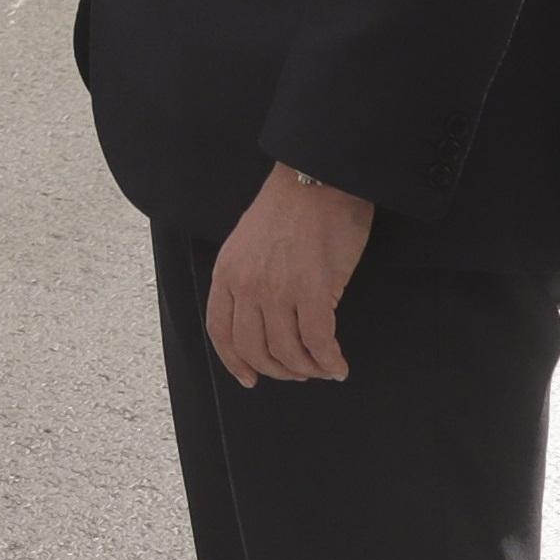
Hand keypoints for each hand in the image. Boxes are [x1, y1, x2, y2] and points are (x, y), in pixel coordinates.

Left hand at [203, 165, 375, 386]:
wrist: (317, 181)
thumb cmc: (289, 210)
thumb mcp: (247, 244)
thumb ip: (246, 278)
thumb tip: (260, 317)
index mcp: (225, 273)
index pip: (221, 332)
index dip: (234, 362)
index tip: (249, 379)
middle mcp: (246, 285)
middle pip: (254, 348)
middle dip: (278, 370)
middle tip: (300, 373)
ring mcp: (277, 289)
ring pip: (287, 351)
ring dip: (307, 368)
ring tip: (323, 369)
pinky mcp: (312, 290)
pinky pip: (318, 342)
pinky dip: (330, 361)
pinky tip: (339, 366)